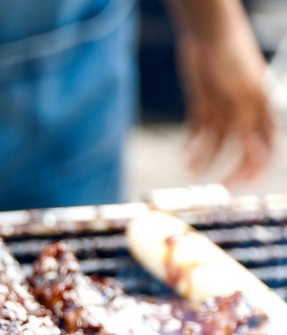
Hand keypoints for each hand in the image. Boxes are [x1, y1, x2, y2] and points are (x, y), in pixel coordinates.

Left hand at [176, 30, 274, 184]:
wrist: (209, 36)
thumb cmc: (234, 61)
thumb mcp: (244, 97)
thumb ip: (248, 127)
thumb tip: (256, 157)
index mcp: (261, 111)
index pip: (264, 146)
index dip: (256, 166)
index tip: (243, 182)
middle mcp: (244, 114)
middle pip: (240, 149)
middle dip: (229, 167)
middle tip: (217, 184)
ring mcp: (223, 110)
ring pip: (216, 142)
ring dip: (205, 157)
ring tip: (191, 167)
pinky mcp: (203, 105)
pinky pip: (198, 130)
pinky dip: (192, 144)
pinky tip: (184, 154)